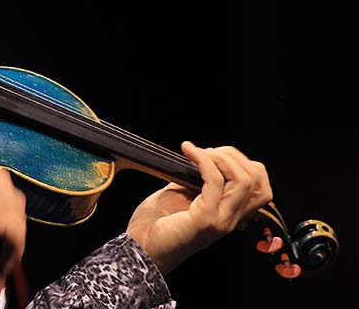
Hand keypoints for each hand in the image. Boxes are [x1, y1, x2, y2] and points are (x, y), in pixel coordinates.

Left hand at [125, 141, 272, 273]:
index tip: (213, 154)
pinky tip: (189, 152)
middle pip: (256, 180)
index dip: (241, 163)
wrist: (141, 248)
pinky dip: (203, 160)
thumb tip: (199, 158)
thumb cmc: (155, 223)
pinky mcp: (205, 218)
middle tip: (207, 151)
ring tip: (199, 152)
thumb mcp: (180, 194)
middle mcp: (229, 219)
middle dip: (233, 156)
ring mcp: (220, 219)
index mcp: (227, 213)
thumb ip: (195, 180)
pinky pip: (215, 182)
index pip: (259, 187)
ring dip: (221, 157)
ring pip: (244, 180)